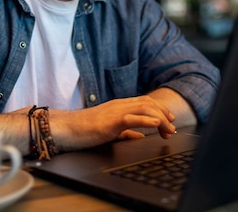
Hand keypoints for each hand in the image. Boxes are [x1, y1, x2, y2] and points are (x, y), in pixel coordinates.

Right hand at [49, 95, 176, 151]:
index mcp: (119, 106)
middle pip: (149, 103)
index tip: (170, 121)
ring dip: (161, 118)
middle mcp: (120, 105)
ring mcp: (116, 111)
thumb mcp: (110, 130)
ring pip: (145, 108)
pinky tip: (156, 124)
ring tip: (169, 128)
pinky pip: (132, 117)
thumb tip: (140, 135)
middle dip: (165, 114)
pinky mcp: (111, 120)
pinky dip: (147, 120)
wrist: (65, 128)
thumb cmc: (84, 130)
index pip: (146, 102)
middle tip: (172, 127)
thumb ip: (126, 132)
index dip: (161, 110)